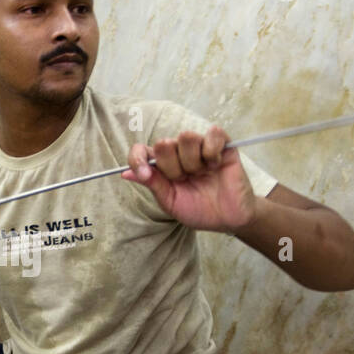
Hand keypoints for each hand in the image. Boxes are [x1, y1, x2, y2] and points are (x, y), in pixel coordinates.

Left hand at [122, 126, 260, 232]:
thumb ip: (153, 184)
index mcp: (162, 166)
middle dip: (173, 167)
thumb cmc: (199, 210)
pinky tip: (216, 165)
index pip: (141, 150)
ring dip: (193, 161)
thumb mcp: (171, 201)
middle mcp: (178, 152)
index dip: (138, 158)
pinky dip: (212, 151)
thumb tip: (125, 173)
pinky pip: (213, 134)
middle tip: (186, 180)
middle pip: (164, 143)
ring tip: (203, 174)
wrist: (228, 219)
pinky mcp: (222, 145)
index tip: (145, 174)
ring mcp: (200, 147)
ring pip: (186, 137)